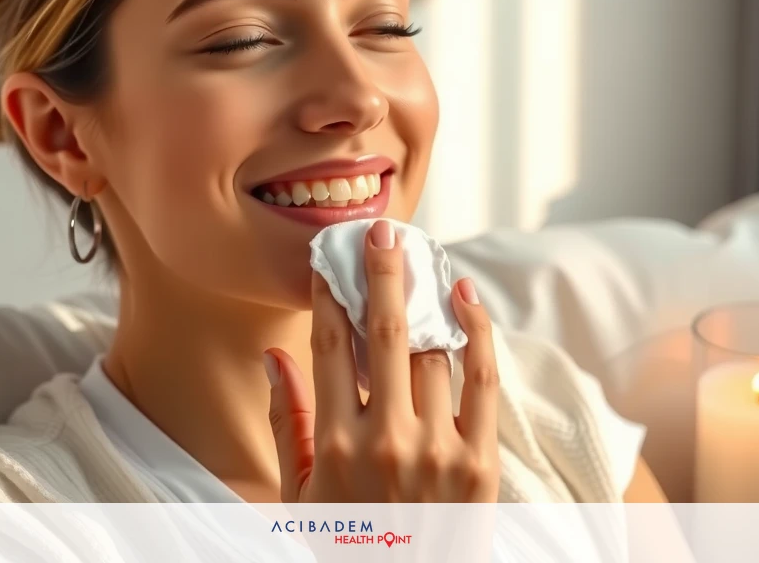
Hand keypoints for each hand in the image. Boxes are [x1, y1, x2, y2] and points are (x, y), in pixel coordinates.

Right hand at [265, 219, 499, 501]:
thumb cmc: (345, 546)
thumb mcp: (299, 494)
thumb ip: (287, 419)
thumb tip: (275, 354)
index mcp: (333, 445)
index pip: (331, 345)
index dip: (331, 294)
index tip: (332, 259)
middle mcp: (386, 440)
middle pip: (388, 332)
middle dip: (383, 271)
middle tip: (383, 228)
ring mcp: (438, 451)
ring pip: (435, 352)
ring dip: (428, 300)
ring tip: (423, 261)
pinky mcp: (481, 464)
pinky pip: (483, 381)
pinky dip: (479, 332)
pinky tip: (467, 296)